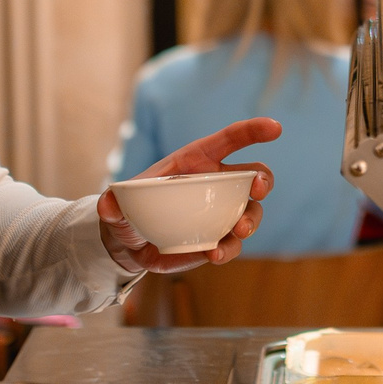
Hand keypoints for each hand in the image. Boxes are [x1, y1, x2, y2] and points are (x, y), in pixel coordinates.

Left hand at [99, 118, 280, 271]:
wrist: (129, 244)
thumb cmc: (129, 212)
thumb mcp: (117, 206)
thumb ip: (113, 204)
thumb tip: (108, 203)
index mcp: (197, 161)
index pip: (230, 140)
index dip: (253, 131)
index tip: (274, 128)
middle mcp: (216, 184)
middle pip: (254, 175)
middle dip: (263, 180)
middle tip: (258, 191)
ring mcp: (222, 212)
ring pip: (252, 211)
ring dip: (251, 220)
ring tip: (237, 232)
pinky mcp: (218, 238)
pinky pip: (234, 242)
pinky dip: (230, 248)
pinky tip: (215, 255)